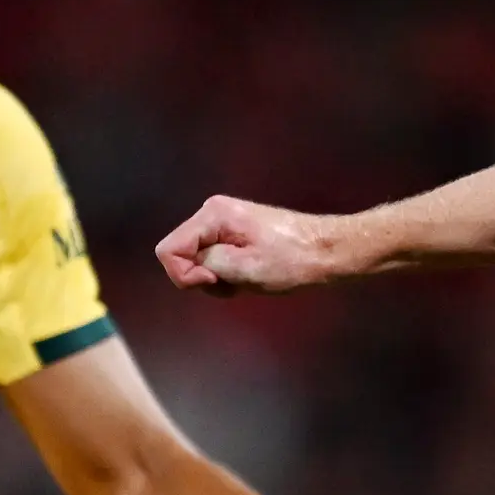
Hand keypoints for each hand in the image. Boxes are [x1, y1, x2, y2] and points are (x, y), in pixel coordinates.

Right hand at [155, 196, 350, 296]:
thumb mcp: (245, 268)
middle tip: (236, 282)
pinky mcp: (232, 232)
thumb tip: (190, 265)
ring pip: (196, 260)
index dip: (186, 274)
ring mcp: (222, 222)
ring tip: (246, 279)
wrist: (326, 251)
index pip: (168, 250)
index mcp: (213, 215)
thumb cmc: (291, 260)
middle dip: (203, 277)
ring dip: (217, 278)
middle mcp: (212, 212)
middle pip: (181, 254)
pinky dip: (225, 274)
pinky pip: (212, 259)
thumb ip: (207, 264)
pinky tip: (248, 275)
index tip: (217, 280)